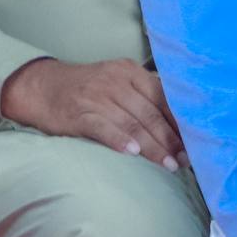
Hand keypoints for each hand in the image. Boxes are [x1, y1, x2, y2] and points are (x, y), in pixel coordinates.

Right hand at [0, 57, 184, 169]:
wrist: (41, 87)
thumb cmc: (87, 89)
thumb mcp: (117, 81)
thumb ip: (144, 96)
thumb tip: (178, 124)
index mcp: (130, 72)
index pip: (163, 97)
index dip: (180, 121)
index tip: (195, 142)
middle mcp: (116, 82)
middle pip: (150, 113)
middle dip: (170, 139)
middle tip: (185, 160)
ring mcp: (97, 97)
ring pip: (132, 123)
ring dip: (153, 146)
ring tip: (168, 164)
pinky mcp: (79, 114)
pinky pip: (102, 127)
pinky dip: (119, 139)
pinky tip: (132, 152)